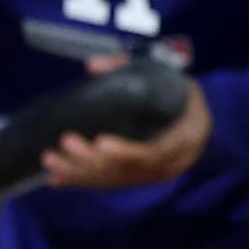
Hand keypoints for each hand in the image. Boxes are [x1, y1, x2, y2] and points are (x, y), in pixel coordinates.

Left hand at [41, 77, 211, 189]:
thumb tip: (92, 65)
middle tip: (66, 141)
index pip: (155, 153)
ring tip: (51, 160)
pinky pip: (108, 183)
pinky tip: (56, 179)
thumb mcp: (168, 77)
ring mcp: (150, 175)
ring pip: (113, 180)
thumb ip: (130, 67)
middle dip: (92, 160)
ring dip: (79, 172)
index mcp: (184, 139)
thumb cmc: (182, 97)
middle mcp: (168, 165)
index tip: (101, 142)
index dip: (127, 151)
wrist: (197, 122)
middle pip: (127, 171)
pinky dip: (81, 181)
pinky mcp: (136, 178)